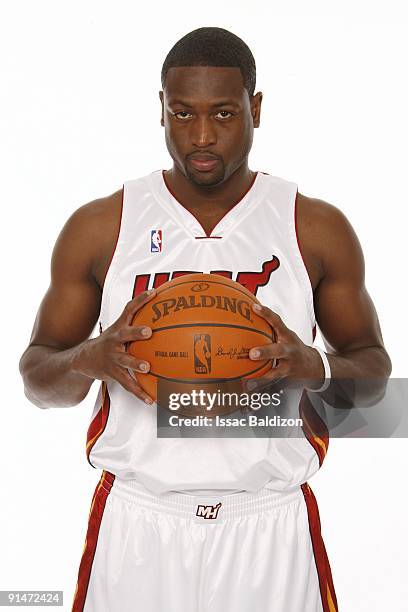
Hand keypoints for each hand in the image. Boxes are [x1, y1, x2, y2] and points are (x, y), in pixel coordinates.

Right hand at [72, 289, 155, 403]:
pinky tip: (150, 399)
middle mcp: (115, 341)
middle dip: (136, 332)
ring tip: (147, 367)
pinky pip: (128, 384)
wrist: (84, 359)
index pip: (130, 309)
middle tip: (148, 331)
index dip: (141, 300)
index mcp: (119, 328)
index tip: (154, 292)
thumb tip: (163, 309)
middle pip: (125, 334)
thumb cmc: (111, 341)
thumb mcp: (119, 328)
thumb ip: (137, 319)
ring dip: (136, 363)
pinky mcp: (113, 373)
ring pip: (125, 361)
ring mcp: (113, 358)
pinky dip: (139, 392)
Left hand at [246, 303, 324, 390]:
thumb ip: (269, 326)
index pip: (277, 322)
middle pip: (278, 351)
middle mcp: (289, 351)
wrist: (315, 365)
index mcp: (287, 336)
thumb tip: (247, 310)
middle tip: (252, 353)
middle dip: (265, 352)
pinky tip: (247, 391)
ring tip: (247, 382)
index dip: (266, 313)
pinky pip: (271, 384)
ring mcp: (289, 366)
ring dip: (261, 379)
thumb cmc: (292, 346)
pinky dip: (260, 387)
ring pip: (275, 373)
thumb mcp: (285, 335)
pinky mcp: (286, 379)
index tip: (253, 307)